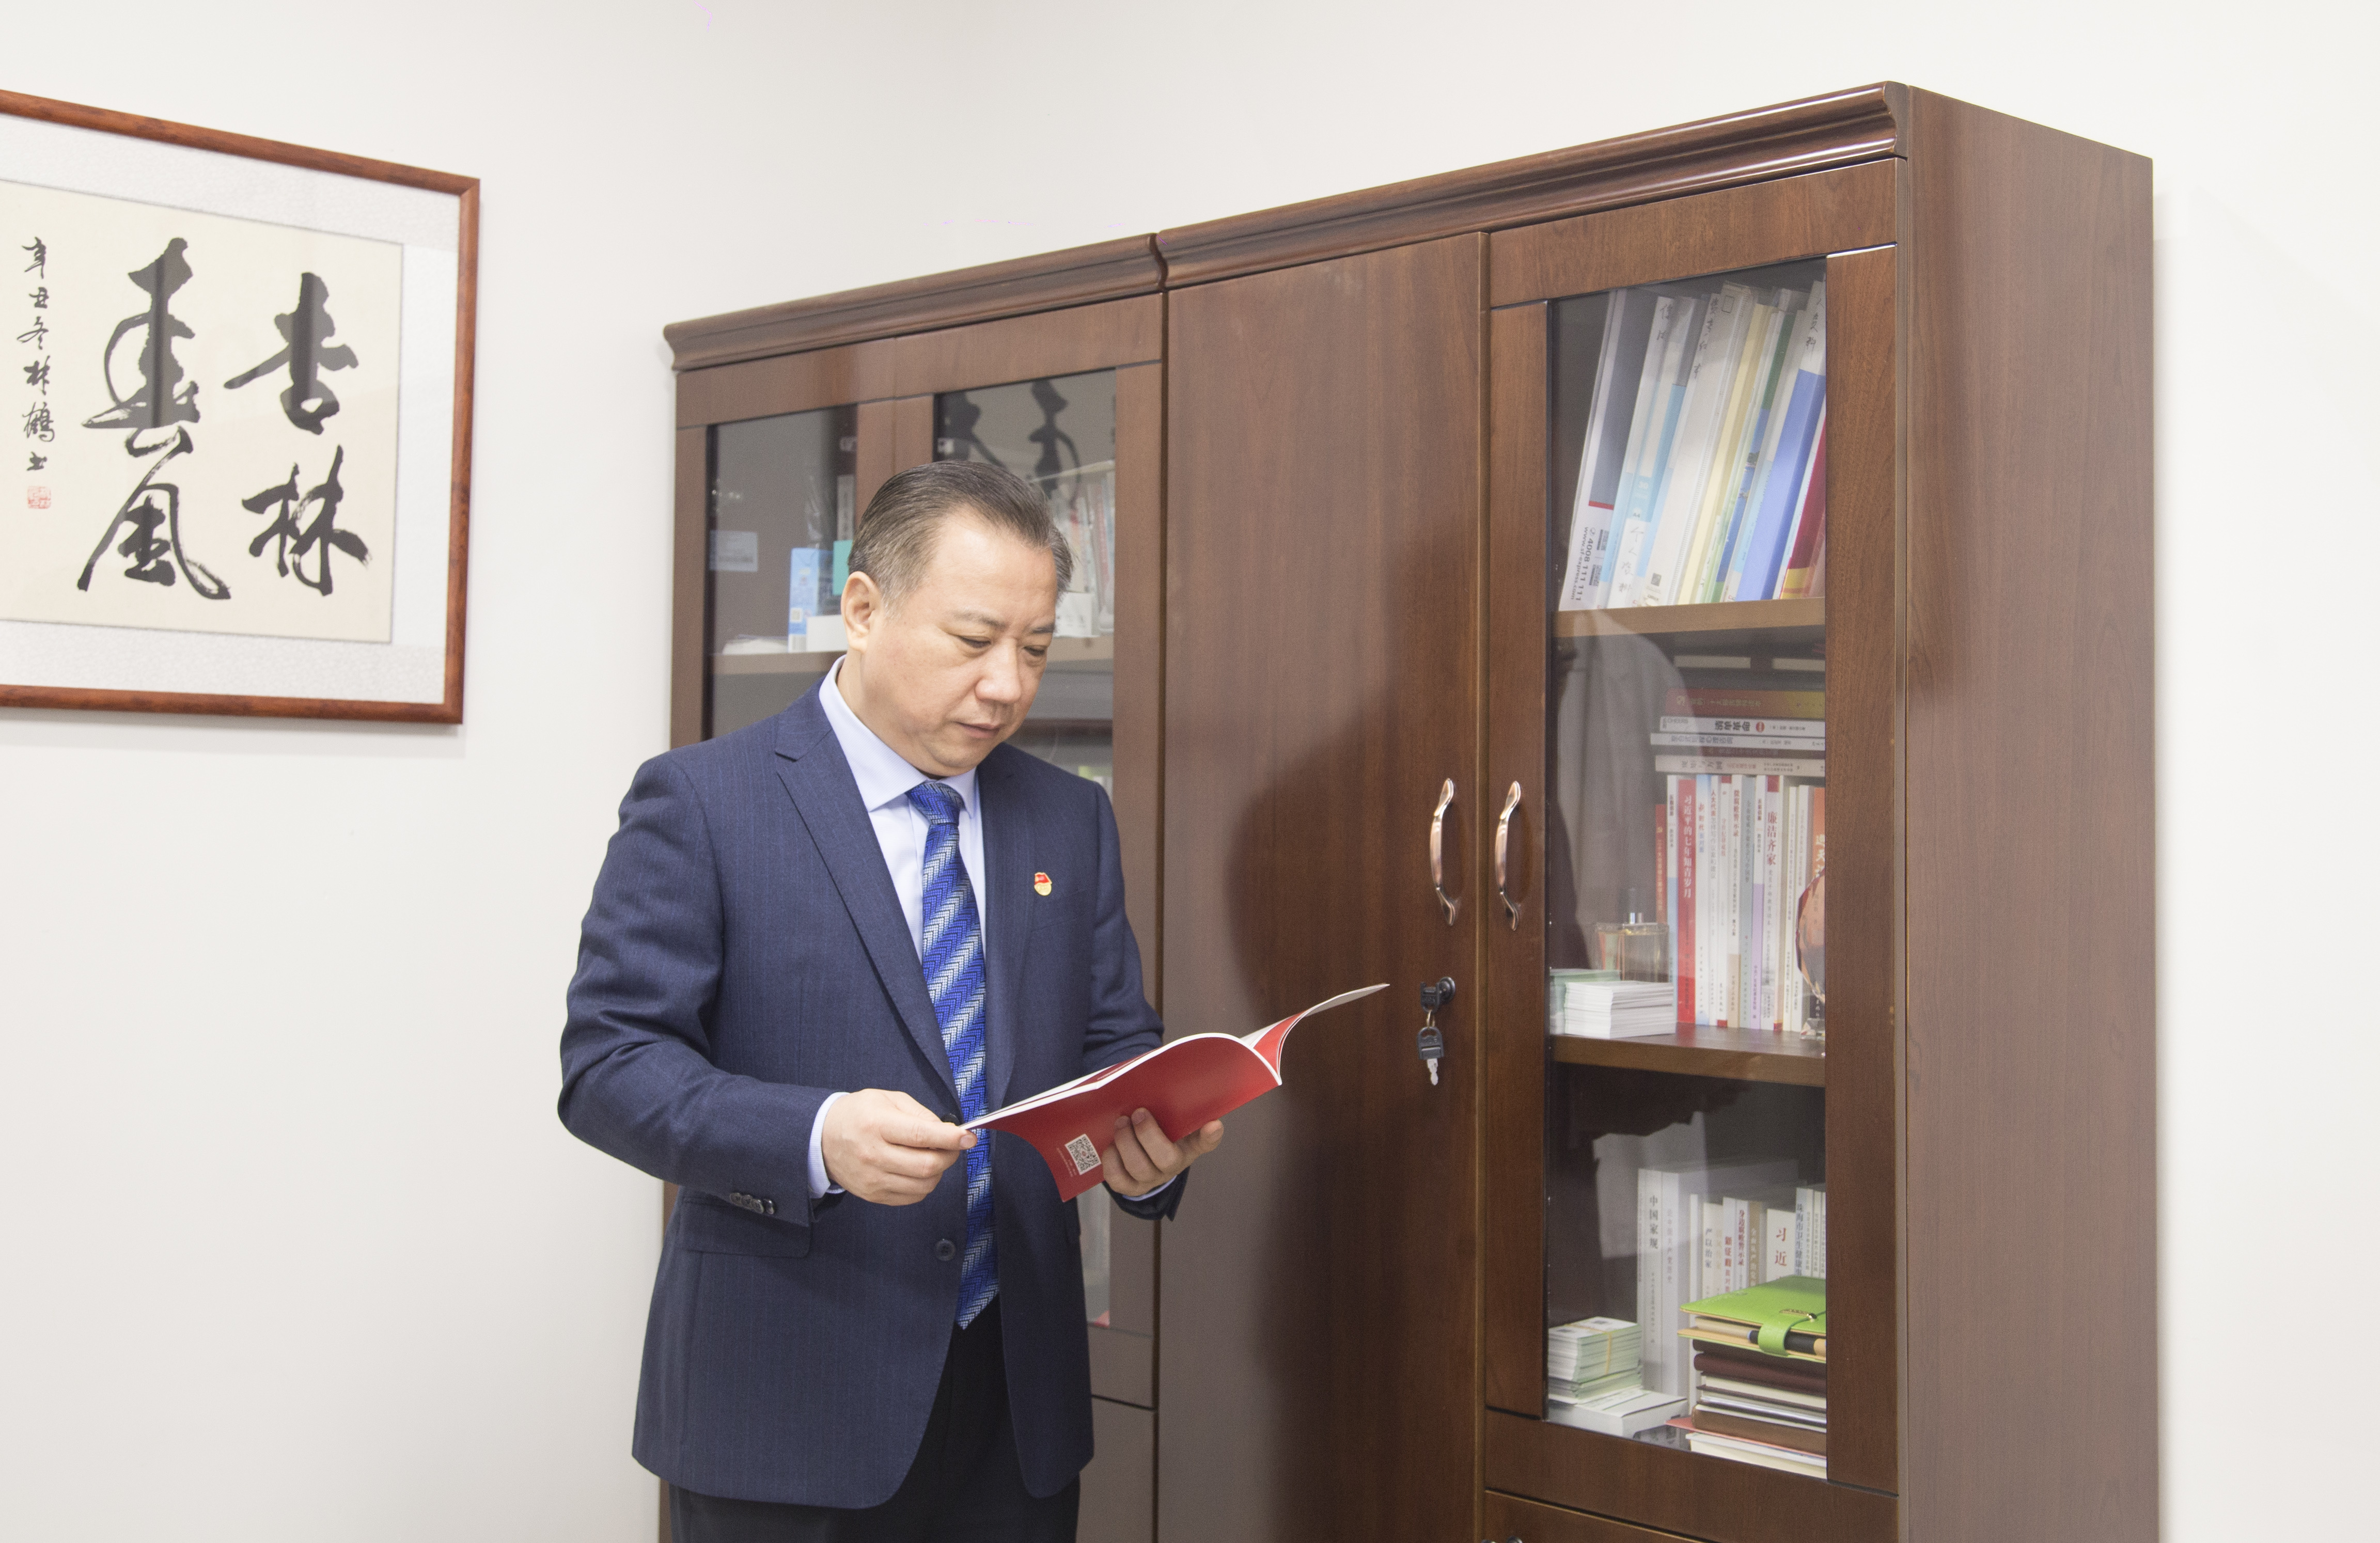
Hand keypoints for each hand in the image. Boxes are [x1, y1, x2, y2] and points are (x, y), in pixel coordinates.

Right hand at [822, 1088, 973, 1204]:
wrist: (822, 1139)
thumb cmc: (858, 1114)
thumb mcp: (887, 1099)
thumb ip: (920, 1114)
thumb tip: (948, 1131)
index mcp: (877, 1125)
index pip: (921, 1135)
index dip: (950, 1138)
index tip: (969, 1137)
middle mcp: (873, 1155)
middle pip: (927, 1166)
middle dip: (950, 1156)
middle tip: (953, 1145)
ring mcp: (873, 1179)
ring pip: (924, 1185)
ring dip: (939, 1171)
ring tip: (932, 1155)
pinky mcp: (874, 1195)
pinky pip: (913, 1196)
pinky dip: (925, 1184)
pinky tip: (918, 1169)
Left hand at [1101, 1108, 1222, 1197]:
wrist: (1138, 1153)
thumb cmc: (1156, 1128)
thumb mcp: (1168, 1117)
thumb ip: (1172, 1103)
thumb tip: (1166, 1078)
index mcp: (1188, 1146)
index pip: (1206, 1142)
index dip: (1210, 1136)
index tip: (1213, 1124)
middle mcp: (1172, 1165)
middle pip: (1167, 1159)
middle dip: (1148, 1134)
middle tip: (1138, 1113)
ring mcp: (1150, 1179)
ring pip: (1139, 1168)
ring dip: (1126, 1143)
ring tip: (1121, 1123)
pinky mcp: (1129, 1187)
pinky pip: (1118, 1179)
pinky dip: (1111, 1160)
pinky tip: (1111, 1145)